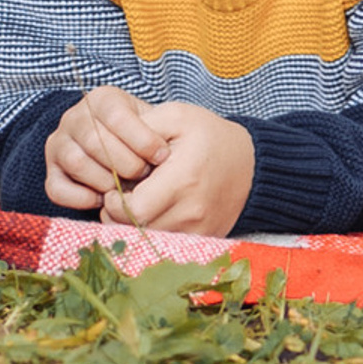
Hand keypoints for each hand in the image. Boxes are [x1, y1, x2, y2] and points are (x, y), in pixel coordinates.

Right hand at [44, 86, 175, 212]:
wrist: (124, 150)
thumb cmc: (143, 138)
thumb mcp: (154, 124)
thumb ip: (157, 132)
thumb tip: (162, 156)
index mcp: (101, 99)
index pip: (116, 116)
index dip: (142, 139)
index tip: (161, 156)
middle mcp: (74, 118)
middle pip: (95, 141)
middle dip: (126, 164)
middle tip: (144, 174)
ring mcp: (58, 145)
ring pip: (77, 163)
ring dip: (106, 181)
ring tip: (125, 188)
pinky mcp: (51, 173)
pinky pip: (58, 190)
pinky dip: (83, 199)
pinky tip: (103, 198)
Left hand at [94, 103, 254, 236]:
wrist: (251, 163)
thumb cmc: (209, 136)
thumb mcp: (177, 116)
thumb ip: (141, 127)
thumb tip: (112, 148)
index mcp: (183, 179)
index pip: (133, 211)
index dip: (114, 204)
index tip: (115, 190)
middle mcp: (192, 212)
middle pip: (137, 231)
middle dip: (119, 218)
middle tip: (121, 199)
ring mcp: (200, 231)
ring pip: (149, 243)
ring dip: (135, 228)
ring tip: (139, 205)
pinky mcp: (203, 240)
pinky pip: (167, 247)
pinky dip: (154, 234)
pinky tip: (156, 216)